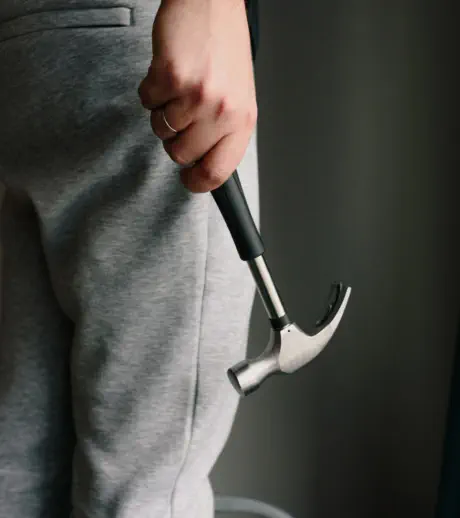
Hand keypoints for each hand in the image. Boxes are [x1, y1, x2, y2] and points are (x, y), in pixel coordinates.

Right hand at [138, 0, 256, 192]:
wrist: (211, 3)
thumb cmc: (225, 47)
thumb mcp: (238, 97)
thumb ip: (224, 132)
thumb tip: (204, 161)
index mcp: (243, 120)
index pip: (218, 172)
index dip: (198, 182)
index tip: (189, 180)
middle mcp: (222, 112)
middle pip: (181, 155)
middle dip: (176, 138)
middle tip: (184, 112)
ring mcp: (196, 96)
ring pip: (161, 130)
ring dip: (163, 111)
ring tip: (180, 86)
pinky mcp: (171, 78)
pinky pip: (147, 102)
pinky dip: (151, 89)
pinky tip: (169, 72)